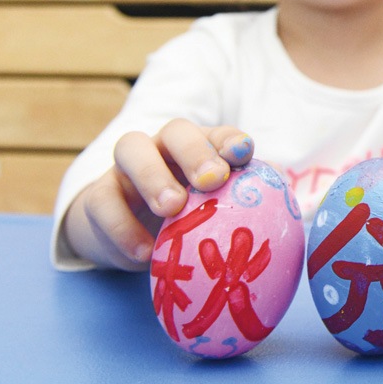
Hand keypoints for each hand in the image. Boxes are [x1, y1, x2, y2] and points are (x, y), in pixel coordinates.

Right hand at [62, 118, 253, 270]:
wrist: (127, 238)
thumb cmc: (185, 219)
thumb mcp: (214, 212)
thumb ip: (243, 204)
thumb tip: (284, 203)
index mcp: (200, 148)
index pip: (219, 135)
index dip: (232, 141)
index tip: (245, 153)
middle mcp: (163, 147)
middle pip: (176, 130)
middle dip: (196, 152)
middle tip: (213, 180)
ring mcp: (127, 167)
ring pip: (131, 149)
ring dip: (154, 176)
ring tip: (173, 208)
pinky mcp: (98, 196)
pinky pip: (103, 202)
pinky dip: (123, 227)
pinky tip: (145, 253)